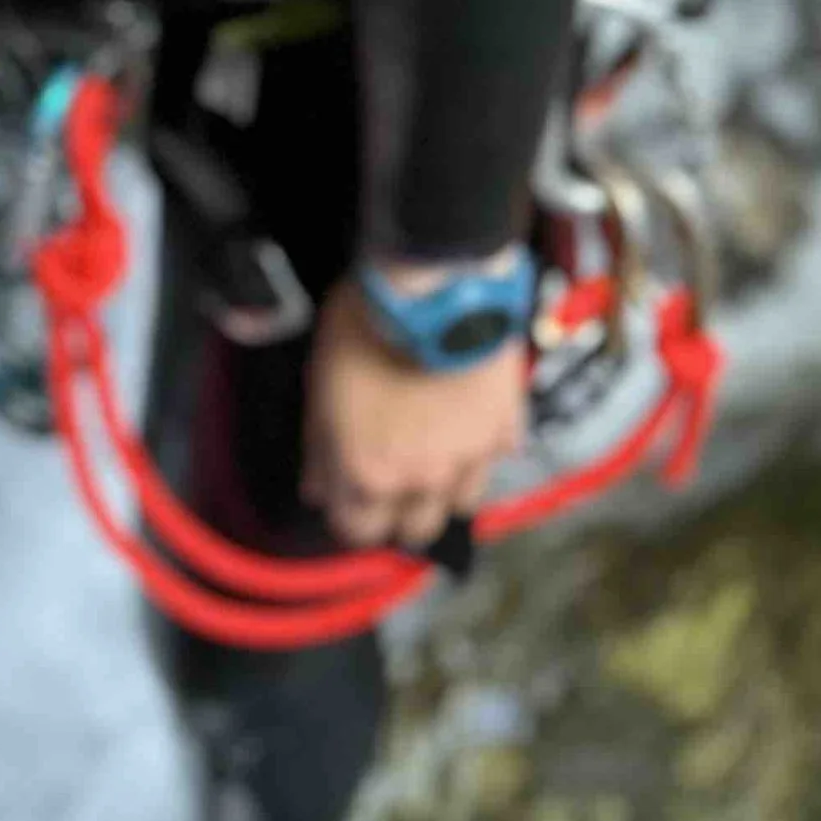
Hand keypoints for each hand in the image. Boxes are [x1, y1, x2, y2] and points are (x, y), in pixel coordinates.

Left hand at [301, 275, 527, 549]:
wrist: (434, 289)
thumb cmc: (365, 329)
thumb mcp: (320, 384)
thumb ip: (319, 447)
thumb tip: (315, 490)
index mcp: (370, 472)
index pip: (358, 530)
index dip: (350, 515)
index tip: (349, 495)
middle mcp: (423, 478)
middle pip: (414, 529)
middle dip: (398, 511)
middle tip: (391, 477)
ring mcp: (470, 458)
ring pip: (459, 503)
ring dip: (444, 487)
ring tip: (432, 452)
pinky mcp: (505, 430)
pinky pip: (494, 459)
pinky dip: (481, 450)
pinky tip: (467, 422)